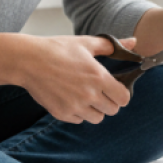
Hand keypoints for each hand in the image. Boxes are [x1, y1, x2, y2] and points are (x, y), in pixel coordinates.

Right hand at [19, 35, 134, 123]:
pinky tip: (71, 98)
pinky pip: (78, 120)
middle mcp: (89, 95)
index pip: (124, 98)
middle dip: (109, 101)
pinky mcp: (61, 114)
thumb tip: (134, 42)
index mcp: (98, 77)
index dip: (122, 93)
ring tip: (85, 95)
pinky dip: (78, 113)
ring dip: (95, 109)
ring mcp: (75, 106)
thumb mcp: (85, 43)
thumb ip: (111, 46)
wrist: (28, 61)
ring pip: (97, 118)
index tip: (115, 88)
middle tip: (99, 91)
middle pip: (112, 110)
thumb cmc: (57, 49)